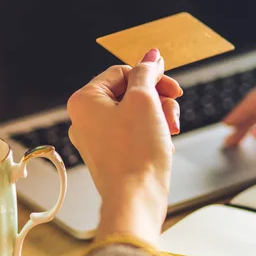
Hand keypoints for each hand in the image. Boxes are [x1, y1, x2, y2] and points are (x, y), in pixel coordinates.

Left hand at [67, 49, 181, 244]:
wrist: (137, 198)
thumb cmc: (136, 153)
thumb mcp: (144, 100)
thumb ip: (147, 73)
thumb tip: (151, 56)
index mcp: (84, 100)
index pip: (122, 72)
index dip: (150, 77)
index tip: (171, 87)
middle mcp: (85, 119)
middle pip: (129, 92)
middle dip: (157, 100)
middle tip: (171, 110)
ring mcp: (97, 139)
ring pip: (135, 112)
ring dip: (158, 116)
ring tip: (170, 130)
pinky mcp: (111, 155)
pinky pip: (134, 132)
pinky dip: (152, 133)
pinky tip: (163, 144)